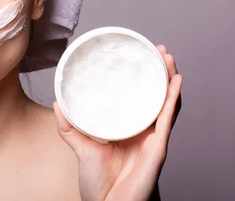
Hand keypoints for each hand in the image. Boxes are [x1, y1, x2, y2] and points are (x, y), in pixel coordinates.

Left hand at [54, 45, 181, 200]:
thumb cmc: (101, 184)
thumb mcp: (82, 149)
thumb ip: (70, 127)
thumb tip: (58, 103)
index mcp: (130, 129)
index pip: (139, 98)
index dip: (143, 78)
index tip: (140, 57)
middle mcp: (145, 131)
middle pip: (157, 95)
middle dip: (160, 72)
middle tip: (159, 49)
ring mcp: (153, 138)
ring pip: (166, 102)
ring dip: (169, 78)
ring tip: (167, 57)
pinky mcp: (158, 148)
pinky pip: (167, 120)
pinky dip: (173, 100)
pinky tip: (176, 82)